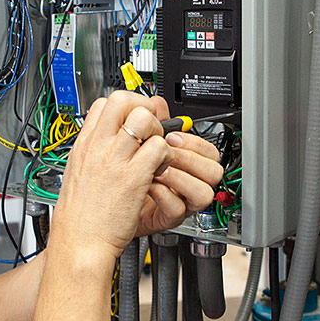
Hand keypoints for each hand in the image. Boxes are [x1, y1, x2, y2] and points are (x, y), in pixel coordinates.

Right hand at [50, 91, 175, 262]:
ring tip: (156, 151)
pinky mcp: (134, 177)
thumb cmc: (80, 214)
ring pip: (144, 119)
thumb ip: (96, 151)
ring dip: (157, 132)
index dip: (126, 106)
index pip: (104, 103)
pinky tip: (160, 170)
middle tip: (150, 130)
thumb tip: (113, 137)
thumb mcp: (80, 172)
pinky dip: (166, 155)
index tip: (135, 119)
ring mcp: (115, 160)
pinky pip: (159, 148)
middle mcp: (98, 146)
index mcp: (84, 144)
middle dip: (143, 109)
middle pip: (123, 100)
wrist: (78, 242)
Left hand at [135, 95, 223, 236]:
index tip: (171, 135)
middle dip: (188, 157)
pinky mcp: (168, 218)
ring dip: (177, 176)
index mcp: (186, 162)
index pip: (210, 150)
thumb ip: (151, 123)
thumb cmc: (122, 179)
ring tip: (153, 170)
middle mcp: (188, 182)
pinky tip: (146, 186)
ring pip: (204, 192)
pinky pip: (178, 209)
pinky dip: (162, 195)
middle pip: (214, 170)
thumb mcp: (136, 146)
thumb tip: (156, 102)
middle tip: (163, 152)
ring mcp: (181, 201)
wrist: (105, 213)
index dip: (194, 141)